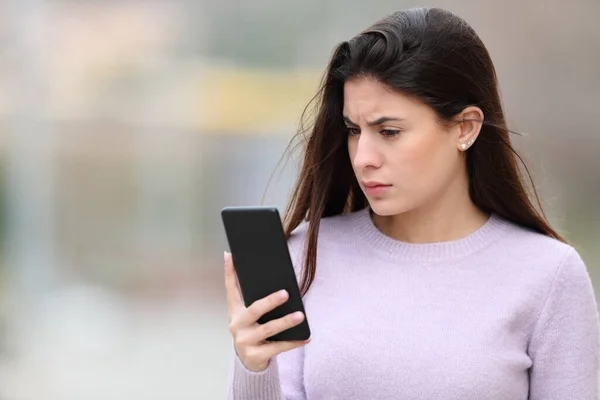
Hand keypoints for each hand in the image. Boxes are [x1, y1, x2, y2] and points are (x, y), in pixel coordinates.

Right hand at [224, 251, 310, 371]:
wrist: (249, 361)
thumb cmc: (254, 330)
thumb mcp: (249, 315)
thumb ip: (254, 297)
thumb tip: (267, 276)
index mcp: (235, 312)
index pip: (231, 289)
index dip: (229, 272)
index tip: (231, 255)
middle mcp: (237, 325)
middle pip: (254, 310)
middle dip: (270, 301)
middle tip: (286, 293)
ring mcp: (245, 341)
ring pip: (268, 329)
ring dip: (286, 322)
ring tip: (301, 315)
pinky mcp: (255, 356)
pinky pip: (278, 347)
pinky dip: (293, 342)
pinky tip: (306, 337)